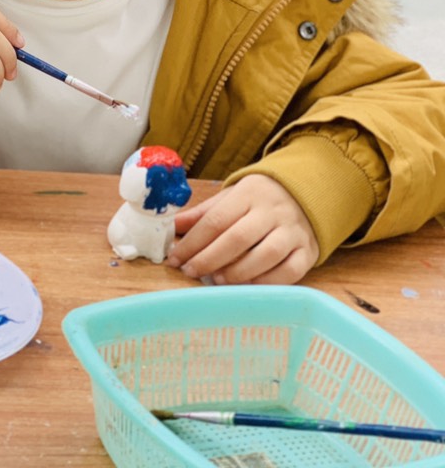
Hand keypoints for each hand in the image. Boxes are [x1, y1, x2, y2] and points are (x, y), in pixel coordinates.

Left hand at [166, 174, 318, 283]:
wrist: (306, 193)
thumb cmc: (258, 199)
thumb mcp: (230, 198)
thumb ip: (203, 214)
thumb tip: (172, 228)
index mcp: (248, 194)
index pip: (216, 220)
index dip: (193, 242)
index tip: (175, 258)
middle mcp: (273, 212)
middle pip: (238, 238)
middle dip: (209, 259)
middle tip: (191, 272)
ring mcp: (293, 232)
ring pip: (266, 255)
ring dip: (237, 272)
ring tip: (216, 280)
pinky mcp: (308, 251)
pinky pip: (290, 272)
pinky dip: (267, 282)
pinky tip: (247, 287)